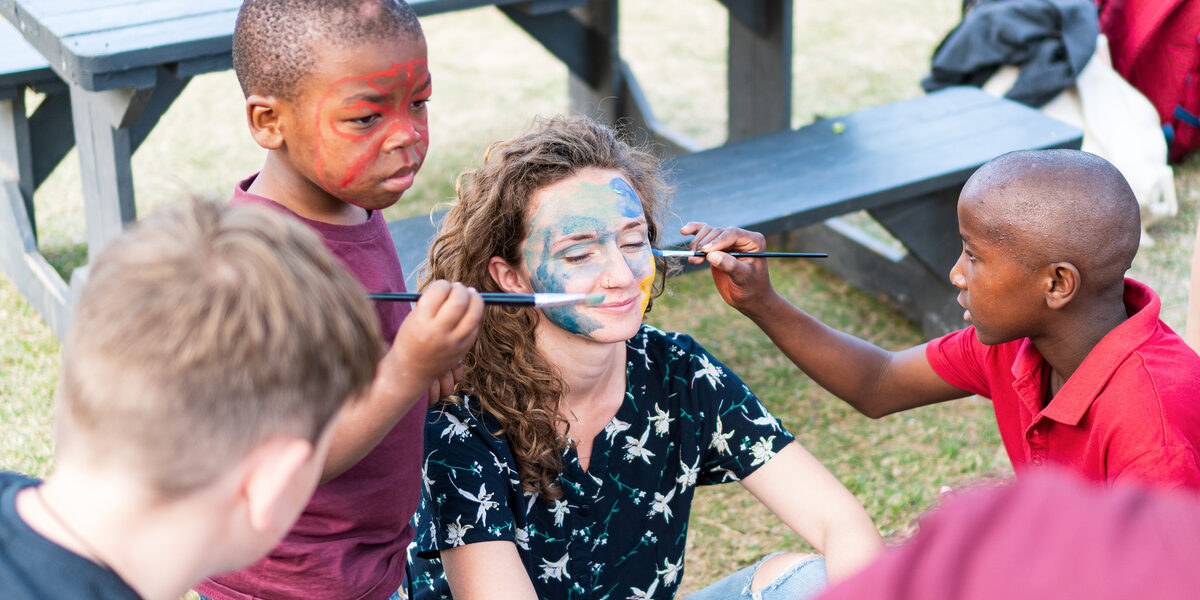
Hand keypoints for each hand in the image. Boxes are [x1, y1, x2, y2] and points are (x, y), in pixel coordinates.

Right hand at [379, 281, 483, 402]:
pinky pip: (475, 328)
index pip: (438, 292)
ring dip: (475, 299)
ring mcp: (452, 343)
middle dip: (461, 289)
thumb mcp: (414, 317)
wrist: (411, 370)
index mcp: (421, 320)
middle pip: (459, 302)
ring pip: (474, 315)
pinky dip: (475, 315)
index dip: (443, 284)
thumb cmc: (411, 338)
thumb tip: (453, 287)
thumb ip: (431, 302)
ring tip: (471, 294)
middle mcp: (438, 332)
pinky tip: (470, 311)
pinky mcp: (462, 350)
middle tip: (459, 287)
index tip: (443, 285)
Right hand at [680, 222, 775, 312]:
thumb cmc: (751, 289)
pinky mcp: (717, 246)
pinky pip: (705, 233)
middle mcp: (741, 237)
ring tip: (693, 259)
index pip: (732, 234)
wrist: (748, 298)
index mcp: (753, 241)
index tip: (704, 252)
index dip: (717, 241)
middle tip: (695, 259)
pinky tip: (684, 231)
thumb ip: (730, 266)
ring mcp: (728, 241)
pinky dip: (694, 231)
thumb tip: (711, 255)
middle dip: (704, 244)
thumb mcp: (743, 279)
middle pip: (718, 232)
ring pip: (709, 232)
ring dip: (697, 243)